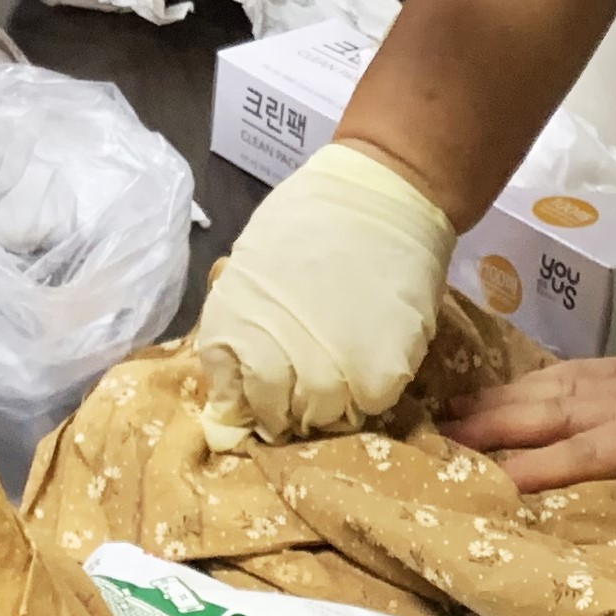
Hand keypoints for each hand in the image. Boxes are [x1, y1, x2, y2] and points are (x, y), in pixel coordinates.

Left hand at [196, 142, 456, 444]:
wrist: (382, 195)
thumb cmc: (310, 221)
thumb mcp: (251, 268)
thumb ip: (242, 323)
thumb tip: (234, 383)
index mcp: (235, 330)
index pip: (233, 401)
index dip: (249, 400)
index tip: (263, 392)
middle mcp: (276, 363)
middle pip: (278, 418)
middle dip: (288, 407)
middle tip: (308, 380)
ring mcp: (331, 375)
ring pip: (325, 420)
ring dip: (330, 402)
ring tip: (342, 365)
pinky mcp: (381, 377)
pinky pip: (370, 406)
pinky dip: (369, 391)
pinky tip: (371, 355)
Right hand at [439, 278, 615, 527]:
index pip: (581, 451)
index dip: (533, 469)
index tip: (484, 485)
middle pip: (543, 413)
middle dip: (487, 429)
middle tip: (433, 444)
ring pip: (542, 389)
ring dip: (493, 403)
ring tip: (446, 416)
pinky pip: (557, 376)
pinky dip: (519, 384)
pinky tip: (501, 391)